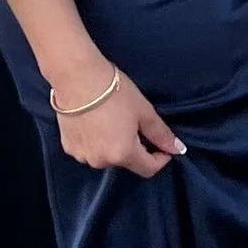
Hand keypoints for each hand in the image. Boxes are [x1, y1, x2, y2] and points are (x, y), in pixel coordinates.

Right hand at [55, 67, 184, 177]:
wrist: (77, 78)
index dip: (160, 159)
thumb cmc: (114, 92)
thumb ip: (161, 134)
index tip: (163, 148)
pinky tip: (95, 123)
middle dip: (135, 148)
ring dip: (114, 146)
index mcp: (123, 154)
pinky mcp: (68, 147)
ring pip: (106, 157)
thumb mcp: (144, 112)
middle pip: (126, 162)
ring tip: (113, 122)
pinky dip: (96, 142)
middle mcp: (101, 161)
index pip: (148, 169)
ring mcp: (82, 155)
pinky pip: (89, 150)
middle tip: (134, 125)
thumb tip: (178, 150)